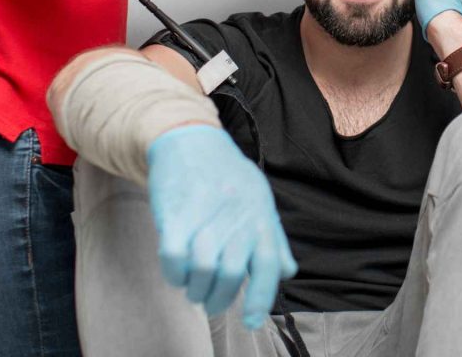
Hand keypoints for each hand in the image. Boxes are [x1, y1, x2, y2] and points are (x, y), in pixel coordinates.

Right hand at [147, 125, 296, 328]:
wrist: (190, 139)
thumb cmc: (226, 173)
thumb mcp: (259, 198)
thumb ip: (274, 237)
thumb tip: (287, 271)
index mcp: (260, 216)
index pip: (270, 265)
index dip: (261, 298)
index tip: (251, 321)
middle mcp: (236, 217)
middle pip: (231, 274)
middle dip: (219, 299)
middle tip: (212, 302)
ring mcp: (204, 215)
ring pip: (203, 270)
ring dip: (196, 289)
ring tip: (194, 288)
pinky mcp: (174, 213)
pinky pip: (173, 257)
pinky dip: (174, 274)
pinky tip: (176, 272)